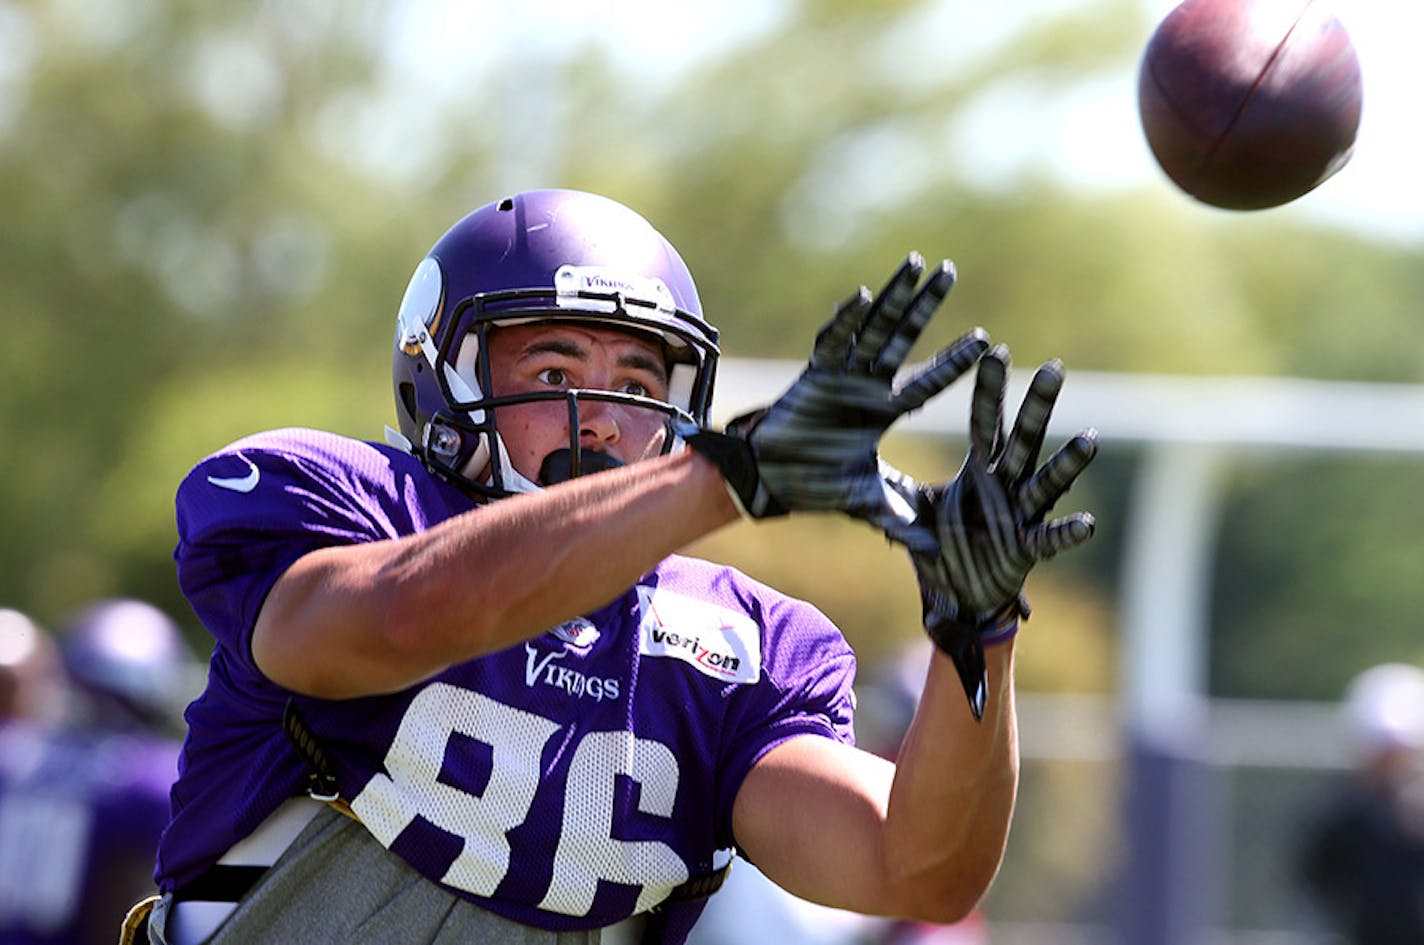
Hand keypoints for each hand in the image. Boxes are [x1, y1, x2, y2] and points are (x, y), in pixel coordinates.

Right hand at [679, 253, 987, 527]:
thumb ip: (901, 522)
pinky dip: (847, 320)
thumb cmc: (817, 488)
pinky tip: (864, 296)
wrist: (771, 480)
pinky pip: (832, 340)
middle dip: (926, 305)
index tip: (988, 343)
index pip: (928, 381)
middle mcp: (867, 386)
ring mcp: (841, 374)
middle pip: (904, 336)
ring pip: (873, 327)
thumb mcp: (869, 504)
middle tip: (950, 270)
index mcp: (883, 410)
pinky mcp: (813, 372)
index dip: (954, 362)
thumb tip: (937, 553)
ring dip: (894, 296)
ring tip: (916, 263)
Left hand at [887, 345, 1097, 717]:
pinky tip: (1085, 524)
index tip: (996, 350)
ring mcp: (1019, 515)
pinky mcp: (1026, 549)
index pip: (984, 420)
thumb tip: (864, 447)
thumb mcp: (913, 507)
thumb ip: (897, 479)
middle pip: (1022, 438)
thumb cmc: (943, 546)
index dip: (990, 389)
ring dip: (1067, 464)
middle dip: (1037, 406)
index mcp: (979, 468)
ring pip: (1046, 483)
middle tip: (1055, 368)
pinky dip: (1065, 534)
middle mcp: (1004, 485)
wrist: (956, 597)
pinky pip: (1048, 540)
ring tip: (1090, 439)